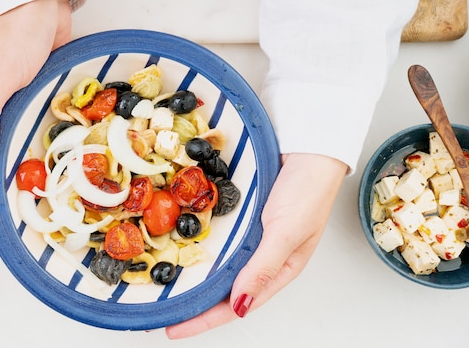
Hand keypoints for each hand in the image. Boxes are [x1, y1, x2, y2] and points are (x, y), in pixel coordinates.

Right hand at [0, 0, 71, 183]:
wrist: (40, 2)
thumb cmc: (17, 36)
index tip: (0, 203)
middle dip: (10, 171)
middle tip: (32, 198)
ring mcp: (20, 95)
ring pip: (20, 133)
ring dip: (30, 154)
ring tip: (50, 181)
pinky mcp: (40, 87)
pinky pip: (41, 117)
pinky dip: (47, 134)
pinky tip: (62, 147)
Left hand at [165, 152, 347, 338]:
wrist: (310, 146)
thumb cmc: (309, 191)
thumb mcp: (287, 233)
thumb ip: (262, 268)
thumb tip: (240, 305)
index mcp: (278, 270)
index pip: (236, 305)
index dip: (204, 319)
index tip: (176, 328)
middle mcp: (262, 256)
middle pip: (224, 289)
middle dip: (196, 305)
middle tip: (163, 312)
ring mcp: (251, 235)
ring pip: (219, 265)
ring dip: (196, 278)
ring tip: (168, 289)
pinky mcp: (243, 216)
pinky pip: (219, 237)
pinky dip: (201, 246)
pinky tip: (184, 249)